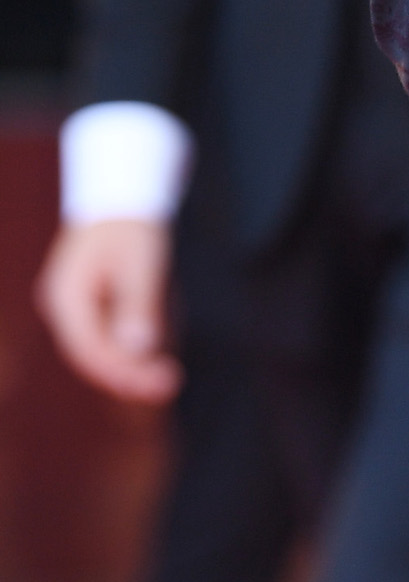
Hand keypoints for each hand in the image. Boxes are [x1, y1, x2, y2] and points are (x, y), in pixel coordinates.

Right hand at [36, 217, 178, 402]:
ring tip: (166, 380)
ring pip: (102, 348)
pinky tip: (157, 360)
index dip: (122, 371)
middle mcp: (65, 306)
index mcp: (66, 296)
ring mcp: (77, 308)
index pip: (89, 348)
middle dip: (129, 374)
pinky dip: (132, 350)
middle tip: (169, 385)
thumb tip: (138, 348)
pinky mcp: (94, 307)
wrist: (121, 196)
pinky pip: (110, 337)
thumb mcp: (141, 262)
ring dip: (132, 367)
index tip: (157, 382)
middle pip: (93, 354)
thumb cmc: (131, 225)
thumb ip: (138, 304)